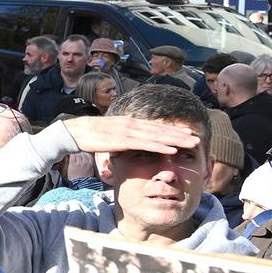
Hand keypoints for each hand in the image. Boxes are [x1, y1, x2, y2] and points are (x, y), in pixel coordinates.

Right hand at [63, 116, 201, 156]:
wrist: (73, 132)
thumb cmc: (90, 136)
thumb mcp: (110, 135)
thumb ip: (122, 138)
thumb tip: (129, 144)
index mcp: (130, 123)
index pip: (156, 126)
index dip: (173, 129)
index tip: (187, 133)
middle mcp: (132, 124)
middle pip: (161, 130)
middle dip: (180, 134)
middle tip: (197, 139)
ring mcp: (128, 131)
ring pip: (158, 136)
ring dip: (177, 140)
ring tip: (192, 144)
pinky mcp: (122, 140)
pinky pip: (146, 144)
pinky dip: (161, 146)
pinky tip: (172, 149)